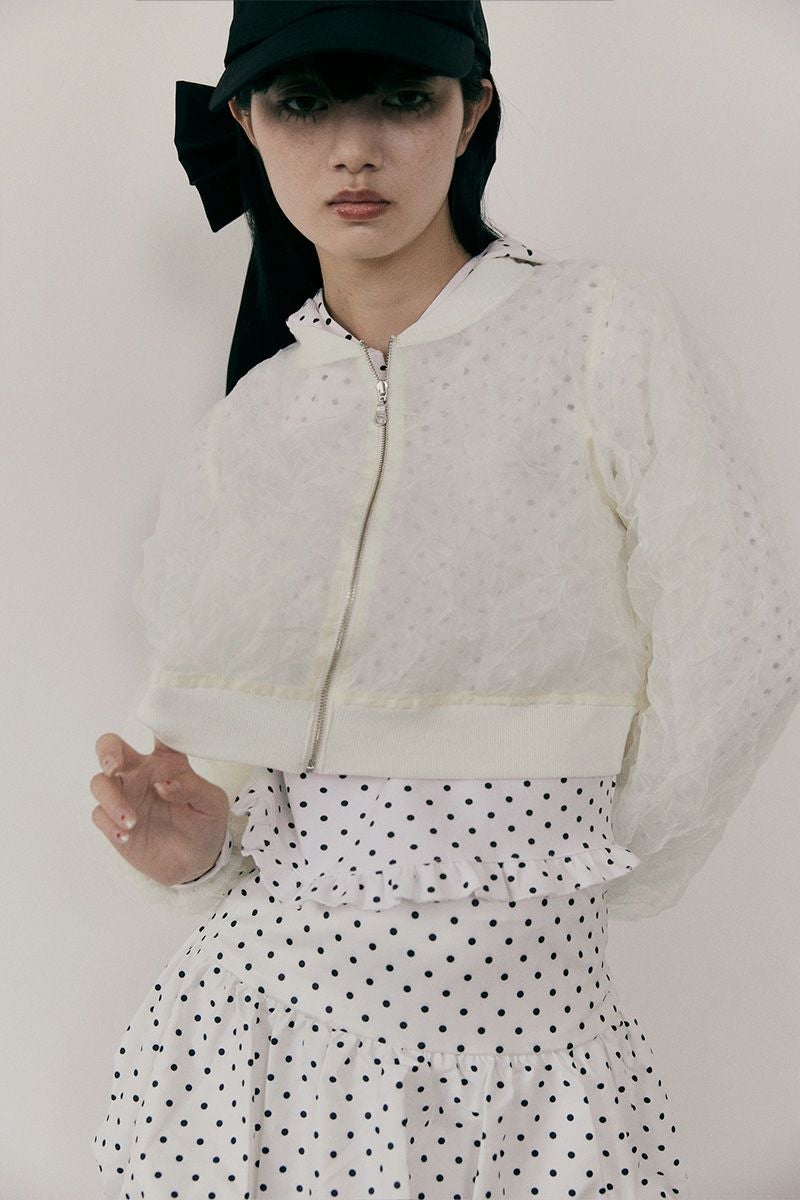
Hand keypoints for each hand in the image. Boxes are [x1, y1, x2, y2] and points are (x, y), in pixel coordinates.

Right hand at [90, 733, 229, 885]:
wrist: (196, 862)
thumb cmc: (205, 824)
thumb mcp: (211, 804)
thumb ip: (192, 788)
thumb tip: (166, 782)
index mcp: (167, 762)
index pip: (159, 735)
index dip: (154, 721)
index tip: (150, 717)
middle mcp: (141, 775)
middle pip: (111, 748)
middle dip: (107, 751)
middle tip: (114, 765)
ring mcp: (125, 797)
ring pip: (100, 783)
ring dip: (111, 799)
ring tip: (132, 821)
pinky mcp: (114, 822)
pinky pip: (99, 815)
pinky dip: (109, 823)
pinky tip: (126, 836)